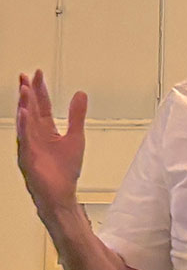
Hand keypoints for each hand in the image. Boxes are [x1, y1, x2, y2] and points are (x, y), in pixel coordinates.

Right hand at [16, 69, 87, 217]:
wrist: (61, 195)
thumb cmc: (65, 172)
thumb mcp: (76, 137)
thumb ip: (76, 116)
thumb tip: (81, 95)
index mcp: (46, 131)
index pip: (41, 106)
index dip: (39, 90)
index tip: (38, 74)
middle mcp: (36, 136)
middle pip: (30, 110)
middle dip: (28, 92)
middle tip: (26, 76)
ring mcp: (30, 146)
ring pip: (25, 122)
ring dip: (24, 105)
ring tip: (24, 89)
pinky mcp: (28, 158)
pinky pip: (25, 139)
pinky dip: (24, 126)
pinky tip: (24, 113)